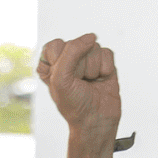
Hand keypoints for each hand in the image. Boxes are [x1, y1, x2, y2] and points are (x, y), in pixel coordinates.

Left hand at [42, 32, 124, 157]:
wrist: (96, 121)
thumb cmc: (74, 103)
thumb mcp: (61, 79)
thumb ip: (71, 52)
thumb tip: (92, 37)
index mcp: (50, 64)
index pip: (54, 46)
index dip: (61, 62)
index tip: (62, 79)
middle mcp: (68, 60)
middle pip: (76, 45)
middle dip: (79, 66)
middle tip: (79, 84)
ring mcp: (87, 60)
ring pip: (93, 47)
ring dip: (93, 69)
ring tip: (90, 83)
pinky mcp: (104, 62)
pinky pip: (107, 53)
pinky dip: (106, 68)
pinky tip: (101, 79)